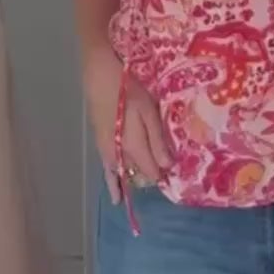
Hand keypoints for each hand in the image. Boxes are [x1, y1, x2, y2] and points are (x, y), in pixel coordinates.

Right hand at [83, 48, 172, 204]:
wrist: (99, 75)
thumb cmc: (128, 89)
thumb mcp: (149, 111)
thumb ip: (157, 140)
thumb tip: (166, 167)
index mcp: (133, 146)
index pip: (151, 171)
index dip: (162, 176)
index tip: (174, 181)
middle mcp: (118, 152)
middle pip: (135, 173)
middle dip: (146, 180)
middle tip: (157, 188)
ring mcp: (106, 147)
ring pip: (120, 172)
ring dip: (128, 182)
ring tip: (127, 199)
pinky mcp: (100, 141)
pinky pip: (107, 167)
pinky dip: (112, 179)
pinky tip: (115, 189)